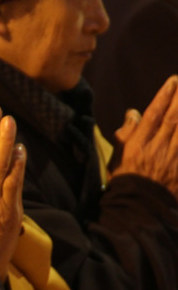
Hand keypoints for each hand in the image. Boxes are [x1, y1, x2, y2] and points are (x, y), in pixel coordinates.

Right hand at [112, 75, 177, 198]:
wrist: (138, 207)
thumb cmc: (124, 181)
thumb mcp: (117, 158)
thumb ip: (126, 134)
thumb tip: (133, 113)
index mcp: (138, 144)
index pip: (153, 115)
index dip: (163, 97)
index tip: (172, 82)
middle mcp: (157, 147)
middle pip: (173, 118)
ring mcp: (172, 157)